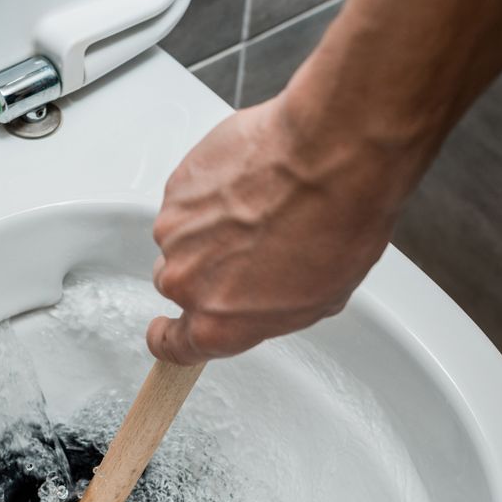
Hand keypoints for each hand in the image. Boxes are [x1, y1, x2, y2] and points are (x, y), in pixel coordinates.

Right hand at [146, 95, 413, 364]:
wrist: (331, 155)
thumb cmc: (335, 224)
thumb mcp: (318, 298)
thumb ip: (267, 310)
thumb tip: (262, 299)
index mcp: (218, 323)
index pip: (172, 346)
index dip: (169, 338)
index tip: (166, 331)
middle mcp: (185, 282)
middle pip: (177, 285)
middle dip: (205, 270)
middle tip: (249, 248)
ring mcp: (176, 231)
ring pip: (182, 238)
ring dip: (211, 228)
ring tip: (259, 208)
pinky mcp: (177, 185)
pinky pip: (187, 198)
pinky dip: (212, 193)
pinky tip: (252, 182)